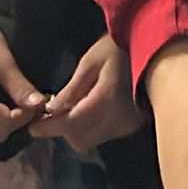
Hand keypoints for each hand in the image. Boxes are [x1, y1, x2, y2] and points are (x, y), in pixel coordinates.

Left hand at [31, 33, 144, 152]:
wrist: (155, 50)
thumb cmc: (120, 48)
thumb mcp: (92, 60)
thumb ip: (72, 88)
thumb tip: (51, 109)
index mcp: (104, 100)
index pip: (70, 123)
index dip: (49, 128)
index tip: (32, 127)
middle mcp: (116, 119)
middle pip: (79, 139)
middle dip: (63, 130)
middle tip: (51, 116)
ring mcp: (126, 125)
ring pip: (91, 140)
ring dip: (76, 131)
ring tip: (70, 111)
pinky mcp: (131, 126)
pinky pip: (104, 135)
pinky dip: (91, 128)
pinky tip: (89, 110)